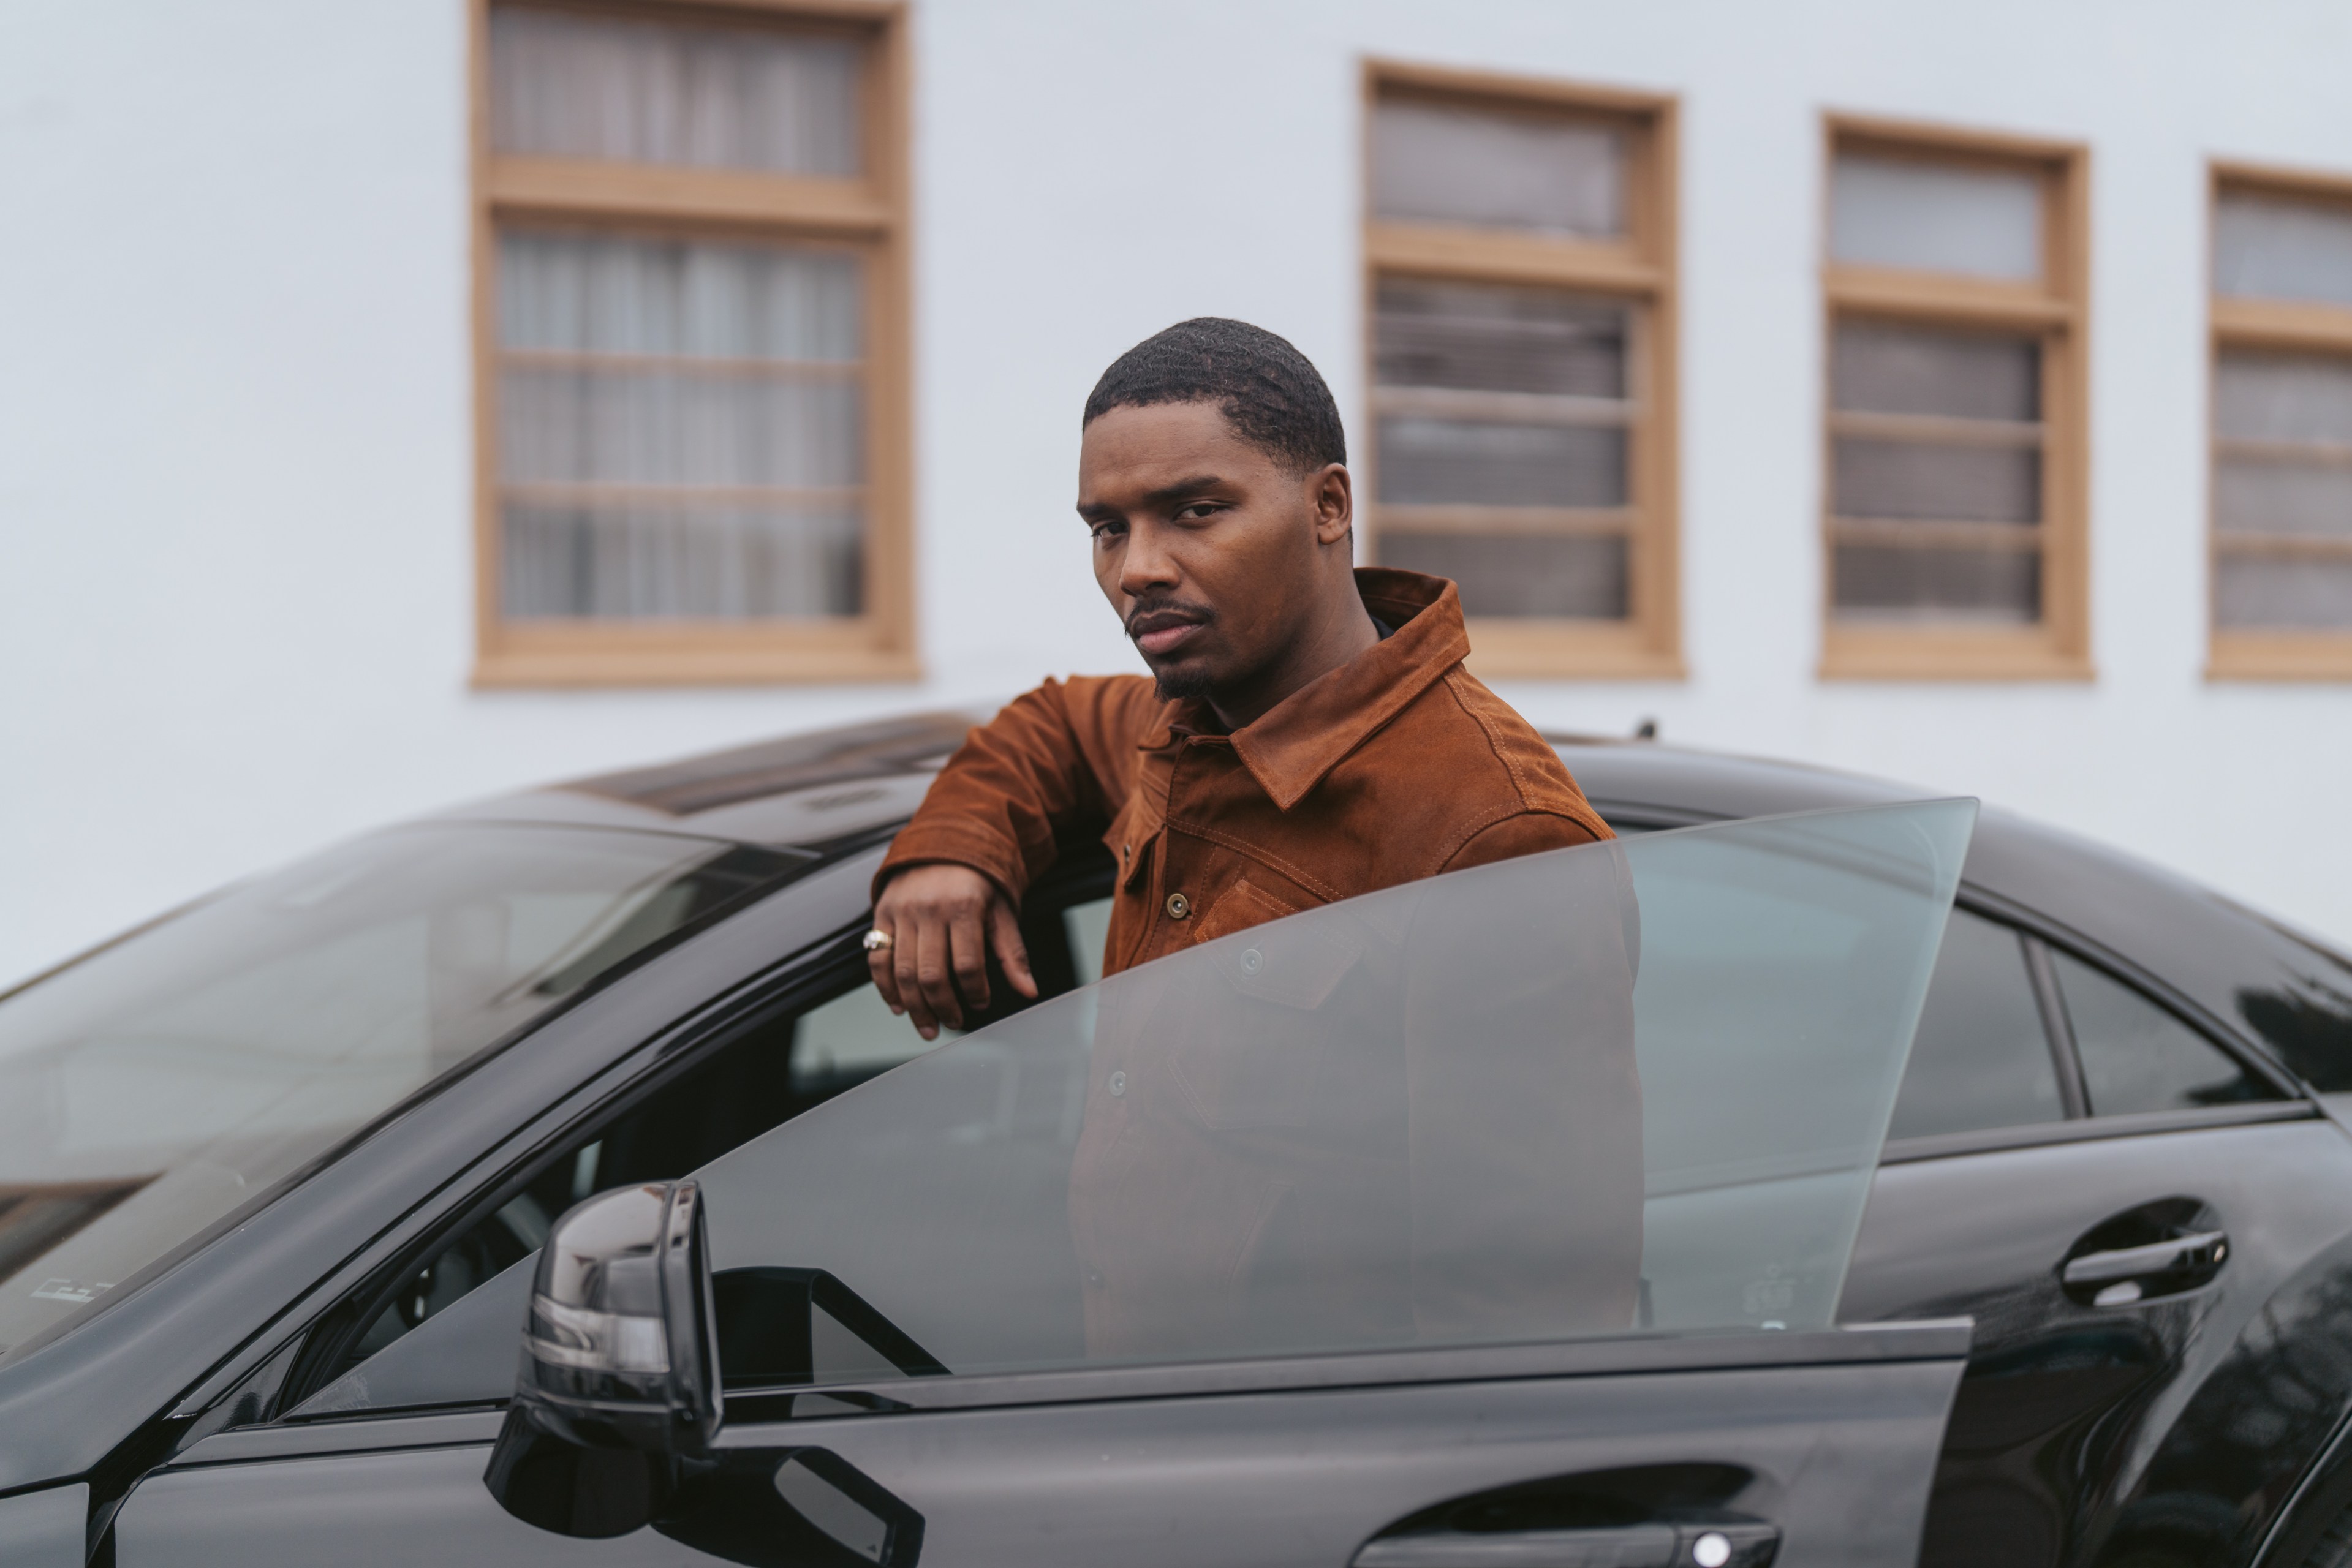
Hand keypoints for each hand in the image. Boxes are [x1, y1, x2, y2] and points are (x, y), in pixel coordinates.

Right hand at [870, 864, 1037, 1040]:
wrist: (943, 842)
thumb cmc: (978, 880)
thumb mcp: (1002, 911)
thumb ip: (1013, 953)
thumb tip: (1029, 991)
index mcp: (963, 907)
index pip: (967, 964)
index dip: (975, 992)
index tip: (981, 1004)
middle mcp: (929, 909)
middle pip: (931, 974)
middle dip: (942, 1007)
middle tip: (953, 1023)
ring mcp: (902, 912)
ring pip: (903, 971)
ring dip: (914, 1006)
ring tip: (927, 1026)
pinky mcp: (882, 914)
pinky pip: (878, 958)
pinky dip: (885, 987)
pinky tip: (899, 1006)